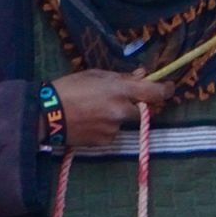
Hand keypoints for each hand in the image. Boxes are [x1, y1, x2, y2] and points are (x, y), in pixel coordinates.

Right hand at [50, 69, 174, 146]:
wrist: (46, 115)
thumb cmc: (69, 88)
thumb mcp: (95, 75)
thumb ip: (121, 77)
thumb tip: (141, 76)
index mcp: (120, 90)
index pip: (154, 92)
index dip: (165, 90)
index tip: (169, 88)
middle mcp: (121, 111)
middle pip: (142, 110)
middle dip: (134, 104)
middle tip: (116, 99)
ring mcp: (114, 128)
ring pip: (124, 121)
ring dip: (116, 115)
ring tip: (93, 110)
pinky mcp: (105, 141)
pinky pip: (112, 132)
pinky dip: (105, 126)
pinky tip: (89, 121)